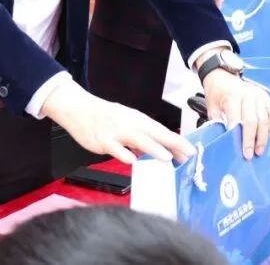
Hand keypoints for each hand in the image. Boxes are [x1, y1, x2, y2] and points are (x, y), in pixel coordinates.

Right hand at [42, 81, 194, 163]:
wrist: (78, 108)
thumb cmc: (104, 117)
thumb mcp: (127, 123)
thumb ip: (142, 137)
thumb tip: (160, 151)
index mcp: (137, 120)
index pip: (161, 131)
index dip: (177, 141)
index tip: (191, 150)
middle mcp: (129, 124)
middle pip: (154, 133)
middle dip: (172, 144)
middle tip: (187, 154)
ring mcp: (116, 132)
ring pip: (137, 139)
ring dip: (153, 148)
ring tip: (167, 157)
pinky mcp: (102, 140)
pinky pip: (114, 148)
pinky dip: (123, 154)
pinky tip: (132, 160)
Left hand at [202, 69, 269, 158]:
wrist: (223, 76)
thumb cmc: (217, 93)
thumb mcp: (211, 106)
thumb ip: (217, 123)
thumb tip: (224, 141)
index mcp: (232, 96)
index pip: (237, 120)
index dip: (239, 137)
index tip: (240, 151)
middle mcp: (248, 95)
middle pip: (253, 121)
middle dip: (252, 140)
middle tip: (250, 155)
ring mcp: (259, 95)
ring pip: (265, 119)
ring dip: (263, 137)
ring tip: (259, 150)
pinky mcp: (267, 98)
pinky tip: (267, 138)